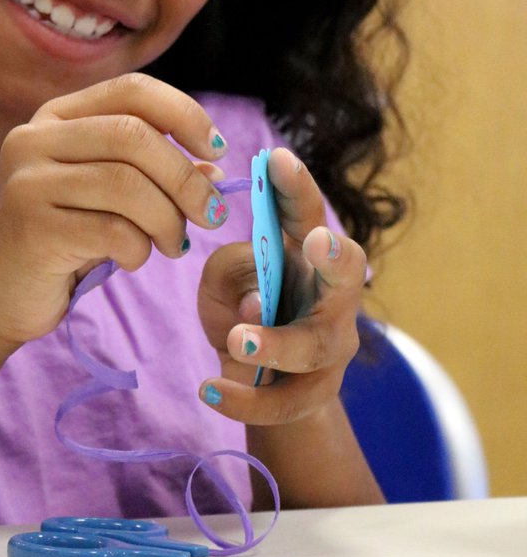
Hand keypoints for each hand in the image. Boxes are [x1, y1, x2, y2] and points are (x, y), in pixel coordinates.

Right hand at [0, 73, 228, 350]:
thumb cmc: (61, 241)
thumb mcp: (108, 199)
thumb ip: (153, 175)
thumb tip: (215, 167)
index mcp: (55, 117)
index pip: (131, 90)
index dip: (184, 113)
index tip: (216, 148)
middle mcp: (34, 138)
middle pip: (134, 135)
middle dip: (185, 178)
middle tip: (210, 214)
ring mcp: (27, 180)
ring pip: (127, 184)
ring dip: (167, 219)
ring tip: (173, 244)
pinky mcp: (31, 227)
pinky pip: (112, 230)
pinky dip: (139, 248)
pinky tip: (134, 259)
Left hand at [197, 147, 365, 423]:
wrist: (262, 378)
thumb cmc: (244, 306)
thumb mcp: (222, 278)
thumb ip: (231, 272)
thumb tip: (255, 305)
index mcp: (304, 251)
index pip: (304, 211)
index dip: (294, 185)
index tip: (277, 157)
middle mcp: (331, 292)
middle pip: (347, 271)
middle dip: (335, 253)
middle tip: (316, 240)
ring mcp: (332, 343)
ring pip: (315, 345)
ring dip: (276, 342)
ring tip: (236, 341)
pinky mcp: (317, 391)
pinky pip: (286, 399)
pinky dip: (246, 398)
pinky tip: (210, 389)